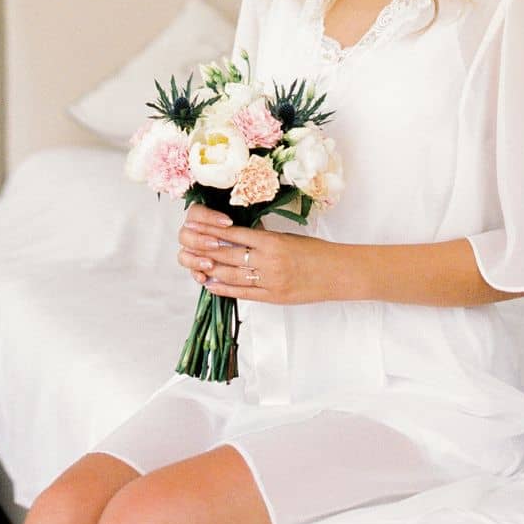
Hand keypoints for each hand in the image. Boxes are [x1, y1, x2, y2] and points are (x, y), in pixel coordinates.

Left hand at [176, 201, 343, 304]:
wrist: (336, 272)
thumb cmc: (314, 251)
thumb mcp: (287, 237)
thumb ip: (262, 238)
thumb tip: (237, 234)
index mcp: (271, 241)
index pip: (234, 234)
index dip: (211, 231)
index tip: (194, 226)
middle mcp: (268, 261)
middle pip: (228, 255)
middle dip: (205, 250)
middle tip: (187, 246)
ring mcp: (269, 280)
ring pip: (232, 275)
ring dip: (211, 271)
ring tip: (195, 266)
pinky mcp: (273, 297)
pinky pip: (244, 293)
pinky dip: (225, 289)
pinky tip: (212, 285)